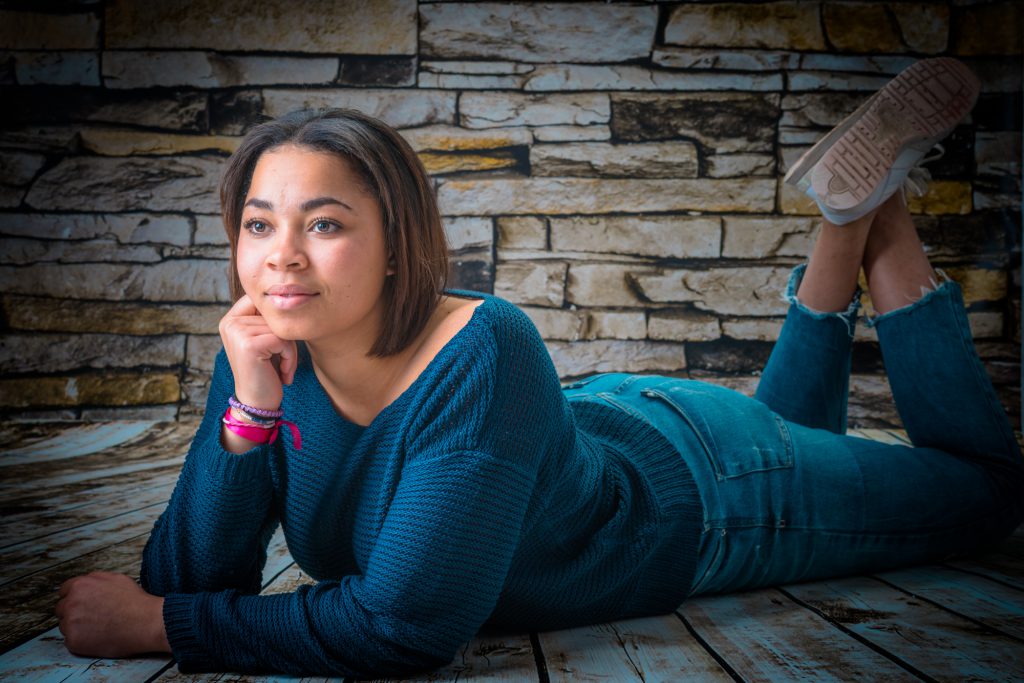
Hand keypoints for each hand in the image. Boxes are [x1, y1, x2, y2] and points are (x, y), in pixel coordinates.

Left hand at [56, 572, 169, 657]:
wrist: (146, 622)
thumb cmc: (135, 601)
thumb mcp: (115, 578)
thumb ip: (94, 580)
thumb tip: (85, 583)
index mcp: (80, 585)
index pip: (64, 591)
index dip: (75, 598)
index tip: (83, 605)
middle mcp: (71, 602)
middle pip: (61, 609)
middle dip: (74, 612)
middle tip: (92, 618)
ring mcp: (70, 622)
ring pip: (65, 625)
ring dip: (77, 627)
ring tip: (99, 627)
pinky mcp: (74, 640)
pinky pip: (71, 640)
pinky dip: (82, 641)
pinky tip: (99, 637)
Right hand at [219, 294, 297, 410]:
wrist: (257, 404)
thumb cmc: (266, 371)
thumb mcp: (264, 340)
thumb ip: (267, 319)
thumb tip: (289, 293)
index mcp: (230, 319)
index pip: (262, 300)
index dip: (278, 319)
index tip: (278, 343)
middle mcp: (229, 322)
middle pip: (275, 315)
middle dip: (287, 339)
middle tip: (283, 361)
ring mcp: (237, 332)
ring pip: (282, 328)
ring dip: (290, 350)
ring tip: (282, 367)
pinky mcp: (249, 344)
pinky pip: (284, 340)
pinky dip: (290, 357)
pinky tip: (282, 373)